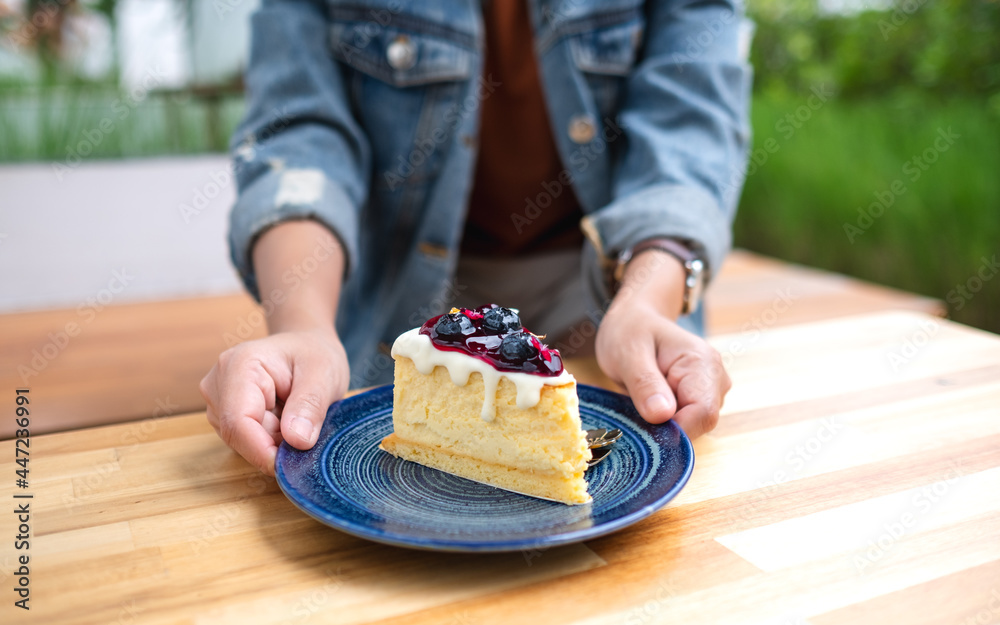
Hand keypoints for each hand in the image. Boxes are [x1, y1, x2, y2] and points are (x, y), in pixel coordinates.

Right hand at [199, 328, 348, 474]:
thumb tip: (297, 441)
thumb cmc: (314, 354)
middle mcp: (218, 383)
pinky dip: (270, 440)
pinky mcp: (225, 414)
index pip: (239, 422)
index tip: (293, 466)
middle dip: (274, 445)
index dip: (263, 451)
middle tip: (308, 430)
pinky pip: (246, 441)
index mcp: (240, 365)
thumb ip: (310, 406)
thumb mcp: (324, 374)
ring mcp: (218, 400)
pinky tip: (285, 421)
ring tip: (297, 418)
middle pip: (239, 436)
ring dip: (273, 442)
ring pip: (242, 442)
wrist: (306, 346)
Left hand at [595, 251, 730, 437]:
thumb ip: (644, 383)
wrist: (636, 321)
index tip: (643, 423)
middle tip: (636, 404)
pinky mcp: (700, 400)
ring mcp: (710, 391)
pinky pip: (685, 423)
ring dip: (664, 423)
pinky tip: (649, 401)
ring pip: (692, 427)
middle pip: (699, 424)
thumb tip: (662, 415)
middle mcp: (715, 379)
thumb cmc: (631, 330)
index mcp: (702, 363)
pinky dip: (664, 421)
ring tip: (642, 396)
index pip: (702, 414)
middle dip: (667, 426)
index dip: (674, 429)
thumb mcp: (628, 352)